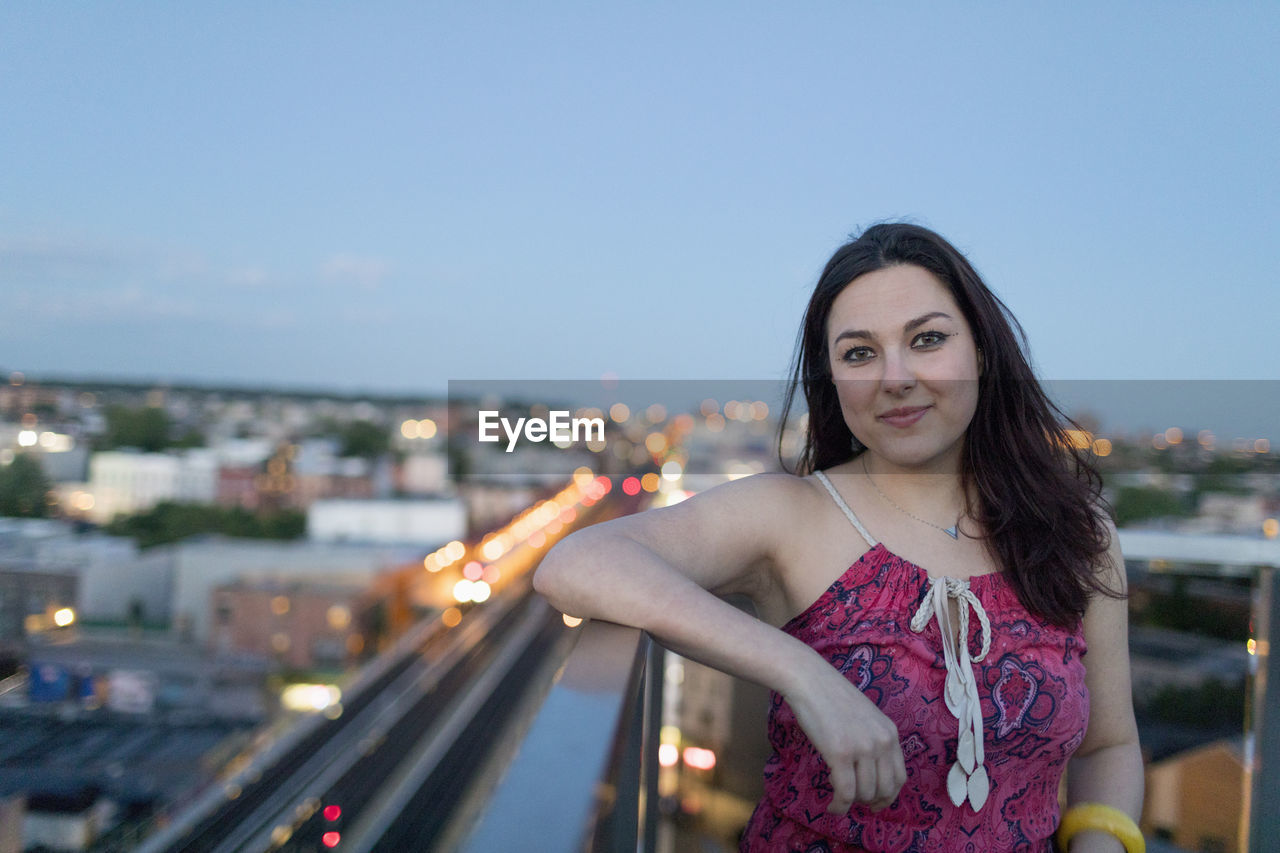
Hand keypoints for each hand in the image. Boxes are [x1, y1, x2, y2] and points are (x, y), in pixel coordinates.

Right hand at [784, 663, 906, 813]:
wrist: (810, 680)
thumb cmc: (831, 696)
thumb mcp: (864, 718)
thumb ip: (873, 740)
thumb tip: (869, 772)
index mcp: (890, 733)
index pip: (900, 777)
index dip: (889, 796)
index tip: (876, 803)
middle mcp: (882, 742)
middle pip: (885, 789)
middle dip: (870, 802)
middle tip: (854, 801)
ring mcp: (862, 748)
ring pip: (865, 793)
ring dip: (851, 801)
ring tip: (837, 795)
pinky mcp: (840, 753)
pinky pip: (845, 792)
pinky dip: (839, 805)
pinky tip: (832, 806)